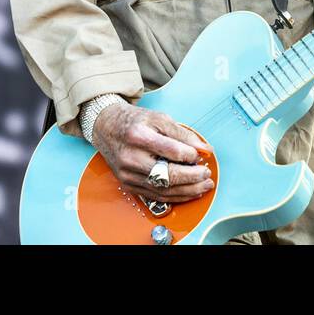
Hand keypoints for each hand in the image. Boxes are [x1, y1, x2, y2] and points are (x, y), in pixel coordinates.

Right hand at [91, 101, 214, 204]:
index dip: (190, 155)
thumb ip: (183, 133)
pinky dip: (176, 196)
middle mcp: (131, 158)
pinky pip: (156, 196)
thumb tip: (204, 149)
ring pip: (163, 190)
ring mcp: (128, 174)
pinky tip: (189, 192)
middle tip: (207, 174)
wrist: (107, 128)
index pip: (172, 151)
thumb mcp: (159, 118)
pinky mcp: (129, 185)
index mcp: (138, 136)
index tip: (200, 155)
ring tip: (204, 185)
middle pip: (167, 175)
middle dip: (192, 177)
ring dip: (188, 191)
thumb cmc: (134, 122)